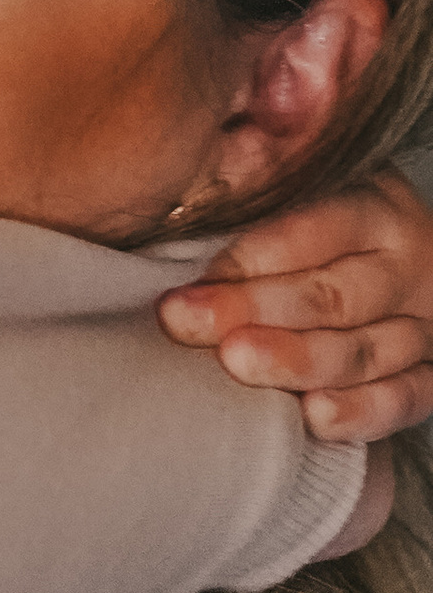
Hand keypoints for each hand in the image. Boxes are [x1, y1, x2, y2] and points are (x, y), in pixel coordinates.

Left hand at [159, 168, 432, 447]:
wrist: (402, 268)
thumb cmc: (323, 232)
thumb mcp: (306, 195)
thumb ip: (261, 189)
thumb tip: (196, 177)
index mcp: (373, 208)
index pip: (312, 230)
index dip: (247, 258)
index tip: (183, 282)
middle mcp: (407, 264)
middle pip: (334, 294)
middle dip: (255, 309)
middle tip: (186, 321)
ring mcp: (425, 324)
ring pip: (366, 350)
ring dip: (298, 361)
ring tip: (238, 363)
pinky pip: (406, 399)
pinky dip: (362, 411)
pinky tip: (314, 416)